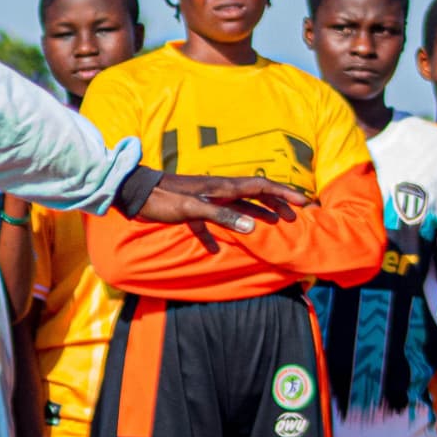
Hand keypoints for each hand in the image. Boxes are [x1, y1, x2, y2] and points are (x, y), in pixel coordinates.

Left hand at [129, 171, 309, 236]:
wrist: (132, 193)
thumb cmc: (161, 199)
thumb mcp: (191, 209)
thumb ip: (221, 216)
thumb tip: (254, 227)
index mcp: (221, 187)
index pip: (260, 187)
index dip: (283, 194)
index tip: (304, 203)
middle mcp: (216, 190)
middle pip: (253, 195)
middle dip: (276, 203)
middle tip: (295, 216)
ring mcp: (203, 199)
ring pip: (235, 207)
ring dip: (254, 215)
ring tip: (271, 225)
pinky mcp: (188, 210)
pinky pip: (207, 222)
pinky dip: (214, 235)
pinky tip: (214, 250)